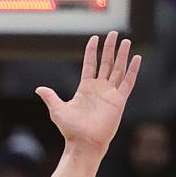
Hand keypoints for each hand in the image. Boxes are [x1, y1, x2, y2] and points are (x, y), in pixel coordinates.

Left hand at [35, 32, 139, 158]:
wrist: (84, 143)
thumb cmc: (70, 129)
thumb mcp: (58, 110)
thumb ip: (51, 97)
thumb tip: (39, 89)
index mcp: (85, 88)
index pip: (90, 64)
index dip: (92, 51)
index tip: (94, 38)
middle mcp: (99, 88)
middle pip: (106, 63)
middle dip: (110, 48)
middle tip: (114, 33)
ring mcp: (110, 93)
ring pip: (118, 69)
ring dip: (122, 55)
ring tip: (126, 41)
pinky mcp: (119, 100)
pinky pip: (128, 82)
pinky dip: (132, 70)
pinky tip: (136, 58)